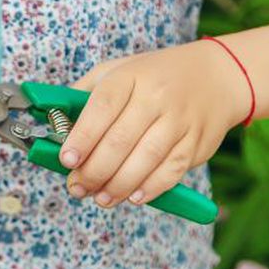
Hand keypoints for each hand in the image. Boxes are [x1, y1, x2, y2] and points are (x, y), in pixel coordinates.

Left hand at [59, 40, 250, 207]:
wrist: (216, 76)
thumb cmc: (154, 76)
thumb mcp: (116, 71)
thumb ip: (83, 94)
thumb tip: (51, 121)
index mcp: (130, 77)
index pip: (101, 107)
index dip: (82, 136)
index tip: (66, 159)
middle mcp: (156, 97)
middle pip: (120, 140)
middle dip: (94, 170)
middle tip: (77, 187)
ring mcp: (179, 120)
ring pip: (146, 159)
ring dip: (118, 185)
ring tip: (100, 198)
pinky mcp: (197, 142)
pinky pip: (172, 170)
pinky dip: (151, 188)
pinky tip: (132, 197)